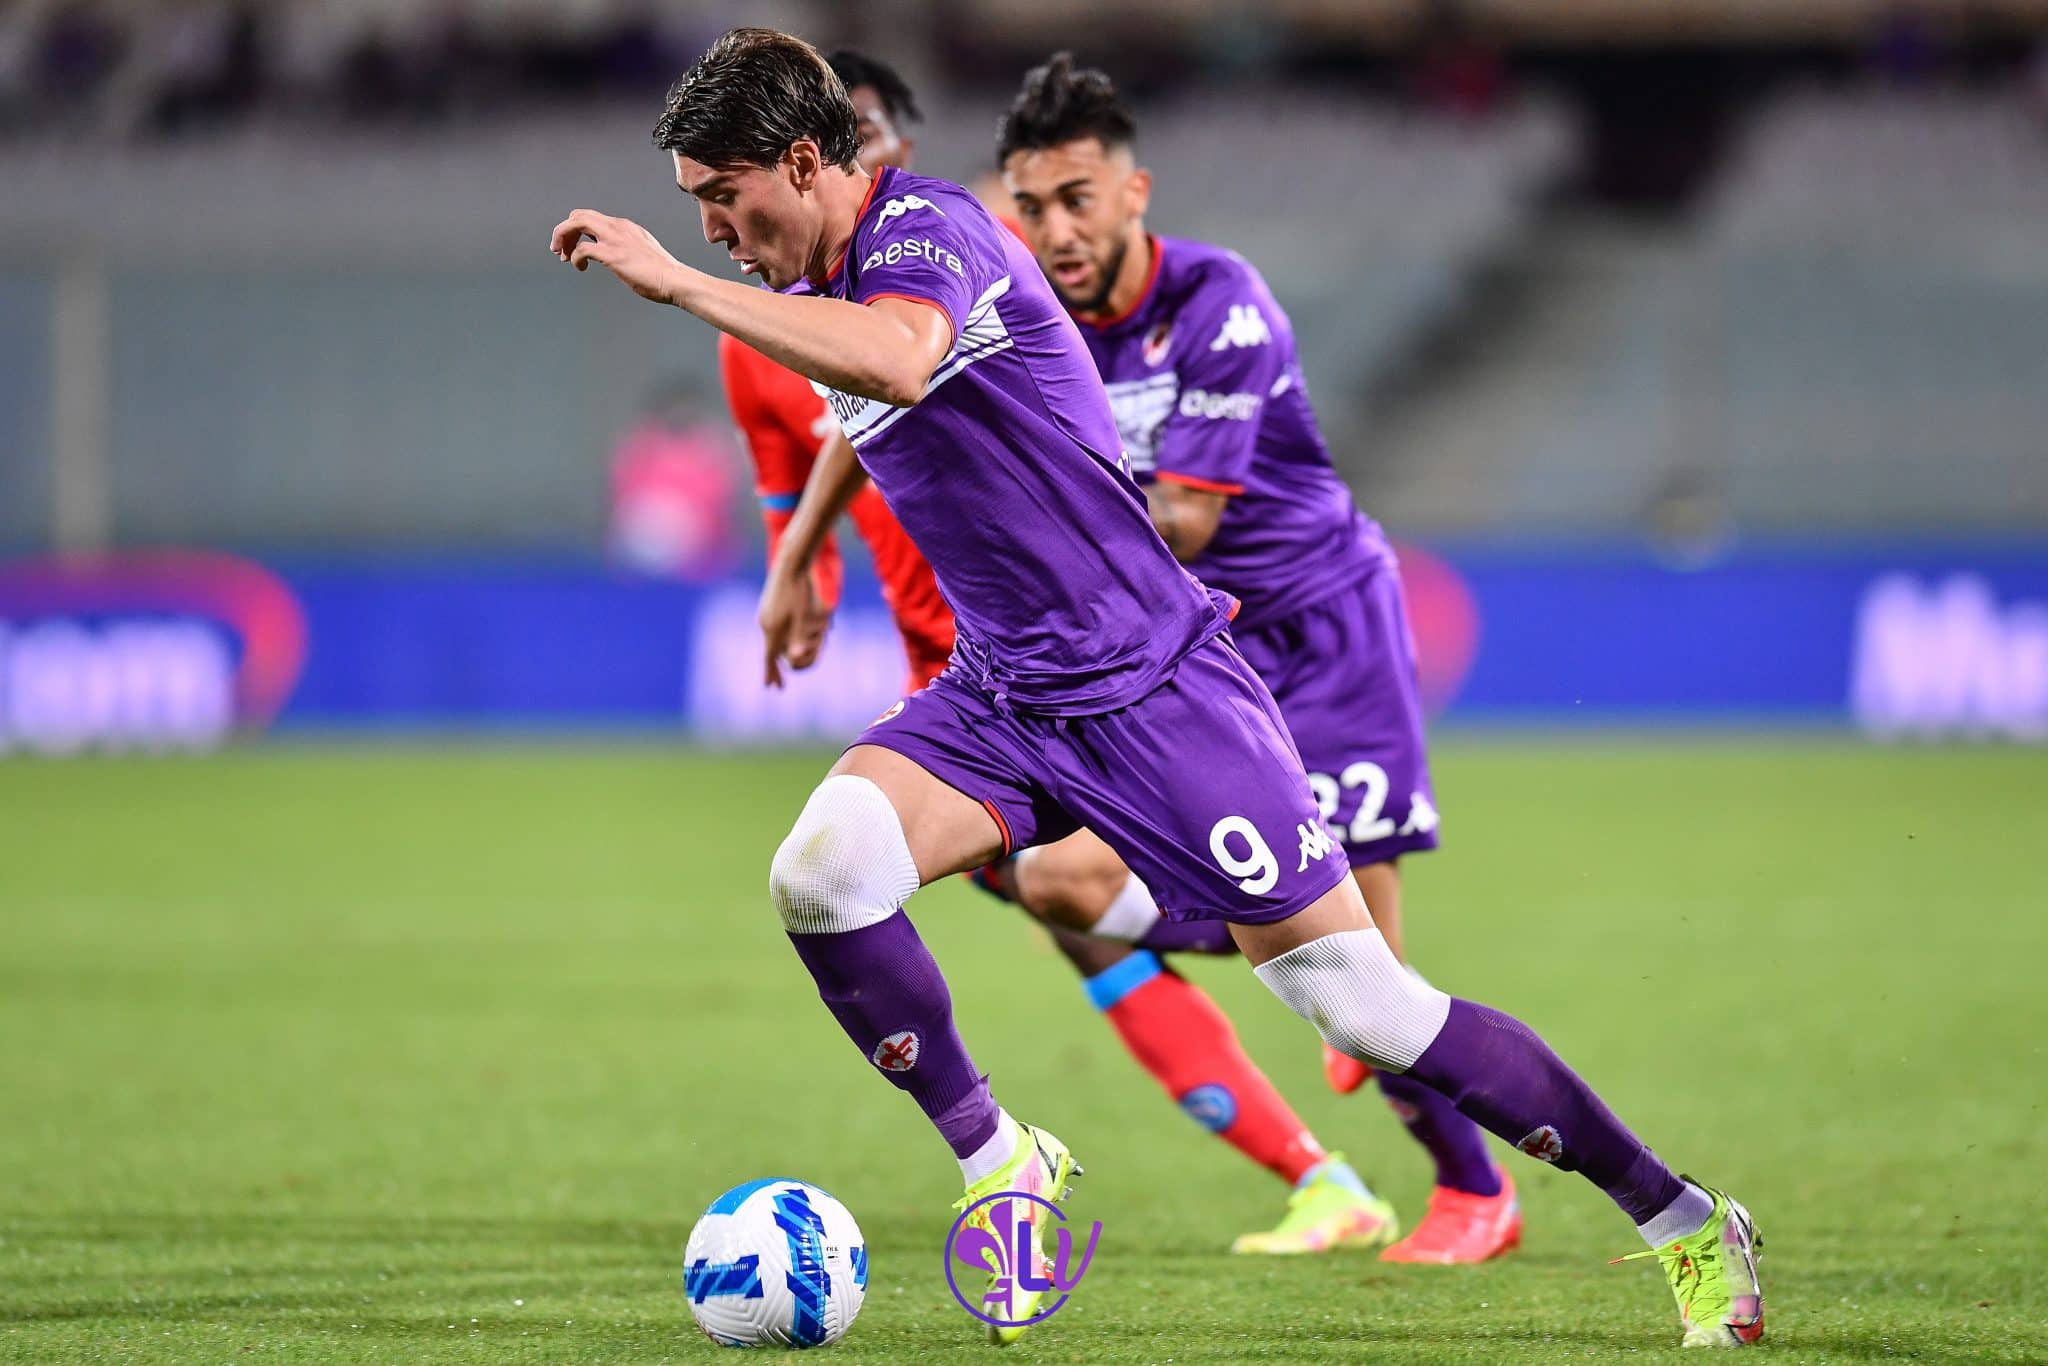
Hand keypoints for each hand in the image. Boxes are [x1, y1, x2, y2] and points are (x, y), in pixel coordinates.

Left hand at [549, 209, 688, 303]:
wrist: (675, 280)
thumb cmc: (662, 273)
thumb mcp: (642, 252)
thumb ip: (626, 248)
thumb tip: (614, 257)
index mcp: (625, 226)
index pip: (591, 217)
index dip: (576, 230)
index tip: (571, 246)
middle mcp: (618, 227)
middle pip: (579, 215)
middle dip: (564, 231)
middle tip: (559, 250)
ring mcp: (614, 239)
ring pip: (575, 223)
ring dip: (563, 238)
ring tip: (562, 255)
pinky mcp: (611, 254)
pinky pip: (581, 249)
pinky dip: (575, 258)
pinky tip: (580, 267)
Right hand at [758, 567, 834, 687]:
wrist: (791, 561)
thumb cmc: (800, 589)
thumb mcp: (803, 615)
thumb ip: (798, 638)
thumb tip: (795, 659)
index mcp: (772, 628)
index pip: (768, 658)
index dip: (770, 674)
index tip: (770, 687)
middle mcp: (765, 622)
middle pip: (769, 651)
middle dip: (773, 669)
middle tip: (774, 684)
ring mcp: (765, 612)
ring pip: (771, 639)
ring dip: (775, 654)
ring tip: (778, 664)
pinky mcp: (768, 604)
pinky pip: (771, 628)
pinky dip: (776, 640)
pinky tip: (780, 640)